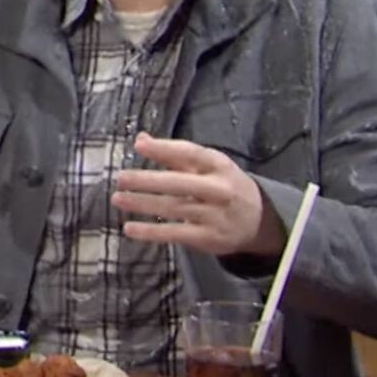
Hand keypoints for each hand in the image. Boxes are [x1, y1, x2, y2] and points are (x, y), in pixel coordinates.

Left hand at [112, 133, 284, 255]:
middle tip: (121, 178)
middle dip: (148, 180)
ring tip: (118, 199)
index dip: (164, 149)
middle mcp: (219, 189)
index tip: (138, 146)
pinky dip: (151, 232)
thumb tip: (140, 139)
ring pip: (174, 208)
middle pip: (179, 183)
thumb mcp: (206, 165)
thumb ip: (173, 153)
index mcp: (218, 165)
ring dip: (143, 204)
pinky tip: (130, 228)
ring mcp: (214, 215)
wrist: (258, 220)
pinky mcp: (208, 237)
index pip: (189, 153)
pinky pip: (175, 234)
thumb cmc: (223, 185)